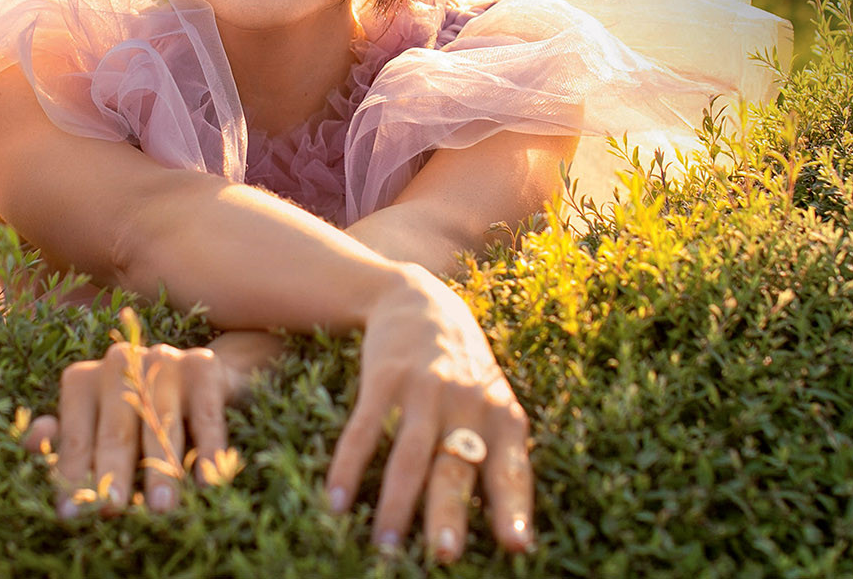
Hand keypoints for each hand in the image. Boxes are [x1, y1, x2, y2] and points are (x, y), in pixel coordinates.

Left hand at [22, 333, 248, 517]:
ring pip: (160, 422)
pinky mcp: (203, 364)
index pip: (75, 435)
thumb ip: (67, 440)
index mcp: (83, 379)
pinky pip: (204, 414)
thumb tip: (31, 443)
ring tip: (162, 507)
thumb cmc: (139, 411)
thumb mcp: (97, 425)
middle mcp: (120, 362)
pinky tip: (206, 480)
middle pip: (116, 429)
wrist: (205, 375)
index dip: (74, 476)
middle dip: (114, 474)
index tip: (72, 514)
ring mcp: (163, 359)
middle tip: (112, 510)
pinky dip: (207, 449)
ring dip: (162, 468)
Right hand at [326, 265, 534, 562]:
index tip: (517, 546)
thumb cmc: (463, 370)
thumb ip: (498, 454)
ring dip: (396, 504)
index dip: (513, 507)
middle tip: (445, 555)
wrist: (419, 299)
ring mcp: (424, 388)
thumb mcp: (492, 403)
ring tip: (385, 548)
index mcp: (502, 415)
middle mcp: (467, 402)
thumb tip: (514, 533)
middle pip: (457, 465)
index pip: (510, 469)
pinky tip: (336, 504)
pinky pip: (364, 430)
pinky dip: (348, 469)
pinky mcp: (384, 377)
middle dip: (450, 512)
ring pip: (410, 454)